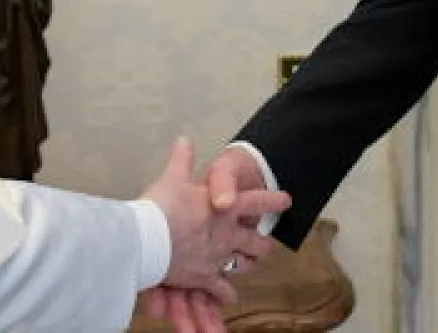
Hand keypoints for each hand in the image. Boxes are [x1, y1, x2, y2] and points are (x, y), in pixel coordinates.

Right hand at [140, 138, 288, 311]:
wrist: (149, 239)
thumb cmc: (163, 206)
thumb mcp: (172, 178)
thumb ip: (181, 160)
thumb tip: (184, 140)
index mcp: (225, 206)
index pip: (256, 200)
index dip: (272, 200)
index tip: (287, 200)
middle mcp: (227, 233)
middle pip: (255, 241)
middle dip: (262, 244)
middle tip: (268, 246)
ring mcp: (218, 257)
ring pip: (242, 264)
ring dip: (248, 264)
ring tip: (251, 265)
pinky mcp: (205, 277)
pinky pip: (221, 288)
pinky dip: (225, 293)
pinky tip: (229, 296)